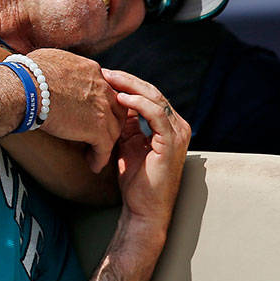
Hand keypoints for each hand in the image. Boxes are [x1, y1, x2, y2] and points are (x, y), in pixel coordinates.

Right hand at [25, 49, 124, 172]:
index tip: (92, 112)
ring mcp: (102, 108)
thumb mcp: (50, 59)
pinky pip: (104, 148)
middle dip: (111, 121)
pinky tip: (93, 166)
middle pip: (116, 108)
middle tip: (100, 133)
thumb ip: (61, 65)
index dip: (100, 102)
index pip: (105, 89)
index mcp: (91, 71)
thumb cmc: (28, 74)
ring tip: (96, 153)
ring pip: (114, 129)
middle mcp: (102, 87)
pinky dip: (100, 158)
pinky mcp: (97, 128)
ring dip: (106, 142)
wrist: (26, 88)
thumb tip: (50, 70)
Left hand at [103, 68, 189, 230]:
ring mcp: (177, 134)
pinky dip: (139, 103)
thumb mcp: (126, 144)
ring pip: (155, 99)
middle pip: (152, 92)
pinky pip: (157, 115)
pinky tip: (121, 98)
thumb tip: (108, 102)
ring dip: (130, 86)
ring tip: (109, 80)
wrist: (143, 209)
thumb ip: (124, 123)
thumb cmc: (135, 180)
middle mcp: (177, 126)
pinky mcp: (172, 143)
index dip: (126, 82)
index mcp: (168, 125)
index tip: (102, 76)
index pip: (148, 94)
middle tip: (103, 71)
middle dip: (126, 80)